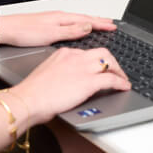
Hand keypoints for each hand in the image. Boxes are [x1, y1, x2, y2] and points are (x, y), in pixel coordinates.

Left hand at [0, 11, 115, 47]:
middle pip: (84, 18)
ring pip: (78, 20)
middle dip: (99, 21)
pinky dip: (80, 24)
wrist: (5, 29)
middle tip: (112, 23)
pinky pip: (70, 22)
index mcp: (62, 18)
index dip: (101, 24)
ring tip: (99, 24)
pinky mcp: (48, 23)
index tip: (113, 26)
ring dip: (91, 22)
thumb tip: (88, 27)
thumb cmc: (24, 31)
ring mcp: (54, 19)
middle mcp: (59, 16)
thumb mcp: (50, 34)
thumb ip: (70, 31)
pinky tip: (78, 28)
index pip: (87, 21)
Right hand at [11, 47, 130, 126]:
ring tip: (122, 79)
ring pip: (109, 62)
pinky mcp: (89, 81)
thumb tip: (69, 81)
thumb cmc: (33, 92)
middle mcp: (75, 57)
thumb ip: (60, 72)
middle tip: (116, 71)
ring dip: (119, 71)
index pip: (87, 52)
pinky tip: (124, 87)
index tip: (100, 68)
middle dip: (112, 62)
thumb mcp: (47, 73)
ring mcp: (83, 68)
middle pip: (102, 53)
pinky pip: (111, 79)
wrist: (29, 100)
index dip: (97, 61)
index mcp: (64, 53)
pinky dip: (120, 82)